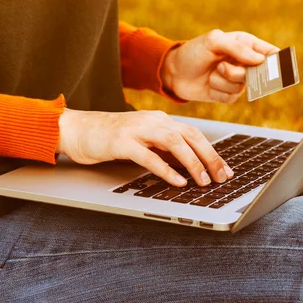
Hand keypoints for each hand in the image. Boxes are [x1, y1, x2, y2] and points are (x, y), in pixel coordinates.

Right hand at [56, 109, 233, 186]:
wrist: (76, 129)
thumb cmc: (110, 138)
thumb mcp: (142, 140)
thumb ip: (163, 148)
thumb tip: (189, 166)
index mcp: (160, 120)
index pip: (193, 134)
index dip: (212, 152)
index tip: (225, 170)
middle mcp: (152, 121)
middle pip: (190, 136)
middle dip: (210, 157)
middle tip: (223, 177)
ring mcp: (137, 129)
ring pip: (173, 142)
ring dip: (192, 163)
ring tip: (203, 181)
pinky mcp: (121, 142)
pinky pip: (148, 156)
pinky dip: (166, 169)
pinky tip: (178, 181)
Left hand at [161, 30, 279, 102]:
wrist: (173, 72)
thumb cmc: (193, 52)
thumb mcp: (214, 41)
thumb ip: (237, 48)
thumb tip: (259, 59)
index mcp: (245, 44)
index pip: (269, 52)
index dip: (277, 59)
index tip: (280, 65)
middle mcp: (244, 62)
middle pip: (259, 73)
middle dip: (239, 71)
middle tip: (222, 67)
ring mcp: (237, 80)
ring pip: (243, 86)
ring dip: (223, 80)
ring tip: (212, 72)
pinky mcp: (228, 94)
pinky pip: (232, 97)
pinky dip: (218, 91)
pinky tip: (209, 84)